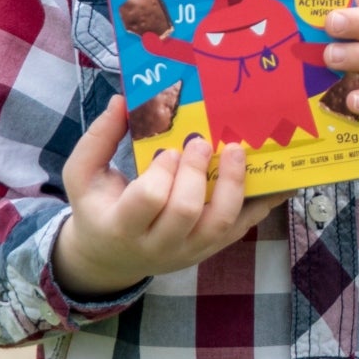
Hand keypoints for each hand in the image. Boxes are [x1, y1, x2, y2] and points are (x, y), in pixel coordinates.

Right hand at [51, 96, 285, 295]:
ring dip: (233, 185)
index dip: (163, 172)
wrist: (110, 258)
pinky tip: (277, 180)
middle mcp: (157, 245)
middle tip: (203, 142)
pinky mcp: (210, 250)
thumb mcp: (82, 175)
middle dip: (197, 173)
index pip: (148, 199)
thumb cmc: (97, 209)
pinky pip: (240, 229)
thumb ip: (98, 139)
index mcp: (121, 226)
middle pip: (185, 211)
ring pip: (220, 223)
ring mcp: (188, 252)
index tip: (170, 149)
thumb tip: (122, 101)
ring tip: (237, 152)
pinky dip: (261, 204)